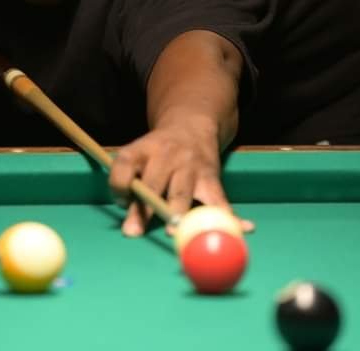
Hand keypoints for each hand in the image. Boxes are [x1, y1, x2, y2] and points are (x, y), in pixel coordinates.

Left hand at [108, 118, 250, 236]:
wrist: (191, 127)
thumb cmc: (158, 154)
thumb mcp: (139, 158)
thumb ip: (129, 188)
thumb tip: (130, 230)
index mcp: (142, 149)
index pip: (124, 165)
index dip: (118, 186)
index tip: (122, 202)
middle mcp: (165, 155)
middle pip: (152, 183)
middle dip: (143, 210)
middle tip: (134, 231)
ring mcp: (190, 166)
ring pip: (181, 194)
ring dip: (176, 215)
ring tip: (172, 233)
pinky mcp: (211, 178)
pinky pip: (217, 202)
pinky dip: (228, 219)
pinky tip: (241, 228)